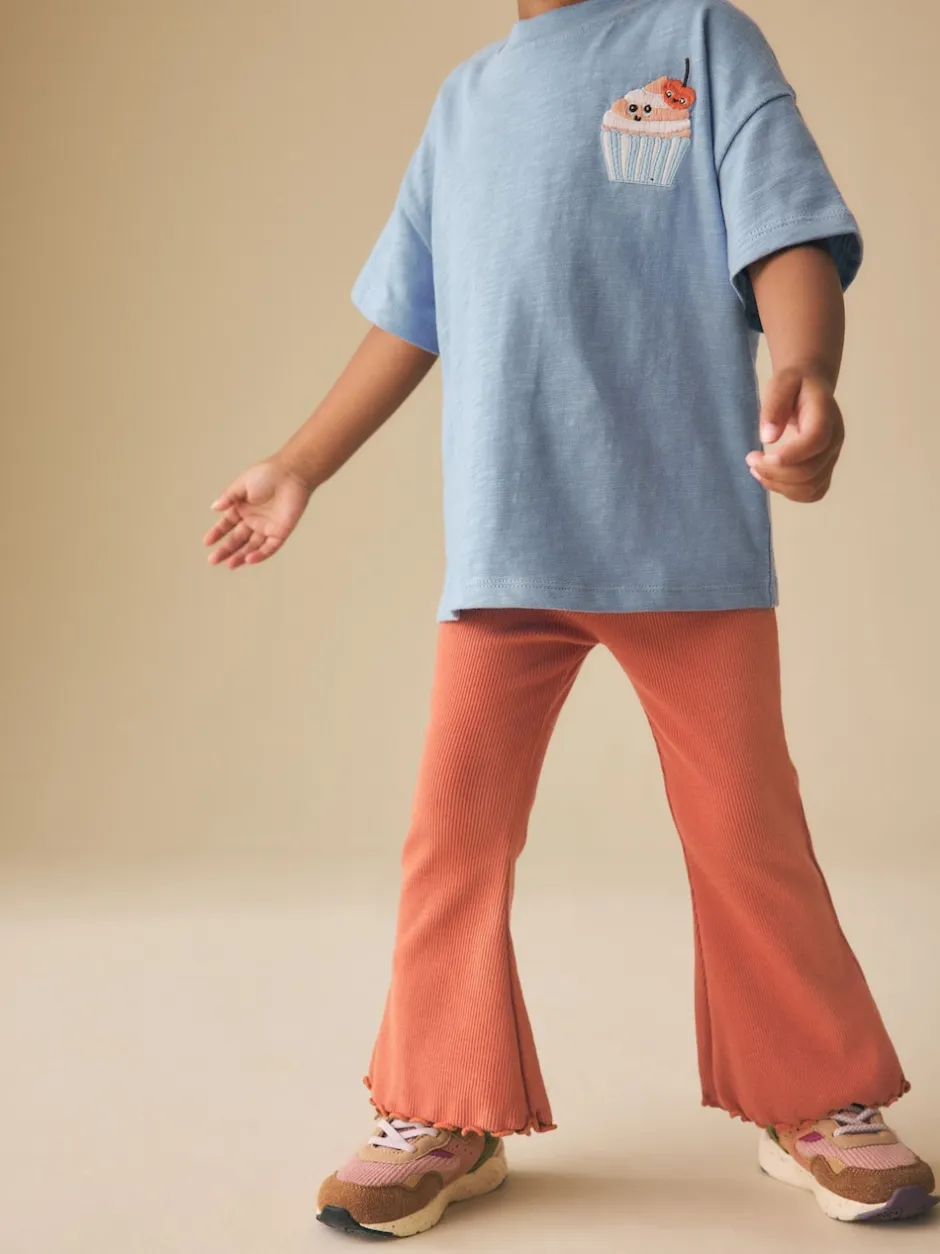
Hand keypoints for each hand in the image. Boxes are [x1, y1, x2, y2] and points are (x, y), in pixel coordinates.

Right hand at [204, 458, 311, 567]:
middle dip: (226, 550)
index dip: (217, 533)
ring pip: (252, 547)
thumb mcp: (242, 484)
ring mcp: (267, 527)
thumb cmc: (268, 474)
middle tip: (213, 560)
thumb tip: (214, 507)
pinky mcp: (281, 532)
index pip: (227, 524)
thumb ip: (228, 497)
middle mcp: (254, 519)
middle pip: (238, 539)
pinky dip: (260, 555)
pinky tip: (248, 559)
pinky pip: (269, 547)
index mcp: (243, 507)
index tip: (207, 542)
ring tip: (229, 564)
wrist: (291, 474)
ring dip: (240, 556)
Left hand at [746, 368, 844, 502]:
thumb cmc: (795, 385)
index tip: (762, 456)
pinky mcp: (824, 471)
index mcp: (826, 416)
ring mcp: (831, 459)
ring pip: (809, 488)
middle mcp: (834, 441)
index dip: (791, 455)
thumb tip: (767, 437)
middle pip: (810, 471)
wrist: (811, 388)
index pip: (816, 441)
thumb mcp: (782, 382)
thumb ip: (774, 405)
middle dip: (774, 471)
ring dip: (778, 485)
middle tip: (750, 458)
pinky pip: (810, 494)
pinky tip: (769, 477)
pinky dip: (787, 491)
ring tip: (755, 468)